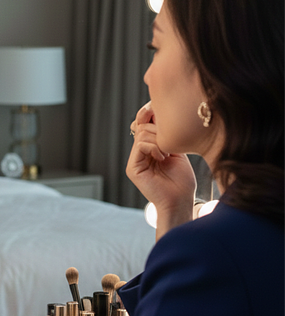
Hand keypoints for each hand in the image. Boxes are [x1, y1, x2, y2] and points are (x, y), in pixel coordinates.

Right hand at [126, 102, 195, 236]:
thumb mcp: (177, 151)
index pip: (144, 123)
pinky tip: (163, 157)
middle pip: (143, 125)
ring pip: (142, 133)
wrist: (180, 202)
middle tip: (171, 142)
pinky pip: (140, 145)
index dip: (151, 114)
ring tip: (168, 153)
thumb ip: (167, 135)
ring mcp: (134, 160)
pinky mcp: (132, 168)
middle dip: (159, 128)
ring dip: (159, 139)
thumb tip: (161, 112)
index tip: (164, 113)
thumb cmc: (182, 180)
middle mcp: (138, 153)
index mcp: (148, 148)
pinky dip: (154, 147)